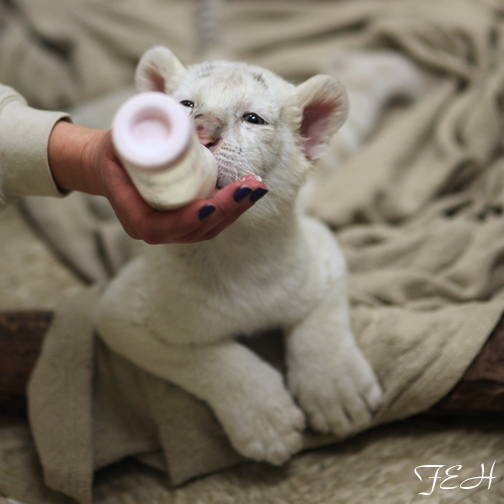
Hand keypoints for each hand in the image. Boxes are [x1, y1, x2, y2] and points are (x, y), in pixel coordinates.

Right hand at [48, 121, 267, 243]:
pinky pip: (212, 223)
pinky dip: (233, 210)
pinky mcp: (186, 223)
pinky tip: (250, 192)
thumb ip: (136, 127)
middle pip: (194, 230)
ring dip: (235, 210)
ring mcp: (171, 230)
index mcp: (133, 216)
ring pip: (208, 229)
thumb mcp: (120, 137)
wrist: (111, 165)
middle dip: (225, 210)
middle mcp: (153, 229)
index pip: (159, 226)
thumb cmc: (116, 150)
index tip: (209, 204)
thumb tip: (168, 110)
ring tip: (257, 186)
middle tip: (249, 187)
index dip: (185, 218)